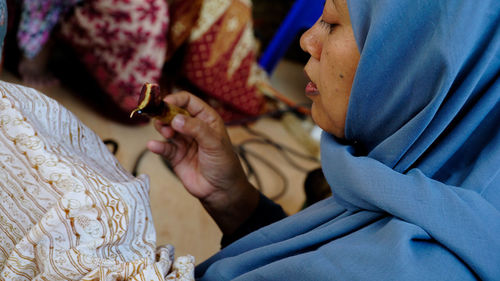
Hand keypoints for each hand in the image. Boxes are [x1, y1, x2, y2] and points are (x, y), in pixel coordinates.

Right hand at [147, 91, 259, 233]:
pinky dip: (157, 146)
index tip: (165, 103)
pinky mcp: (176, 156)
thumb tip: (175, 118)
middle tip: (159, 118)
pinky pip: (164, 147)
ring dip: (162, 127)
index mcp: (206, 119)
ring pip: (166, 128)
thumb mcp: (214, 143)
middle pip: (173, 113)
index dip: (176, 99)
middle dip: (164, 113)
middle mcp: (193, 127)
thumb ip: (196, 129)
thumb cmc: (224, 164)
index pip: (188, 101)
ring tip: (166, 132)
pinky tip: (154, 146)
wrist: (221, 191)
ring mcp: (184, 141)